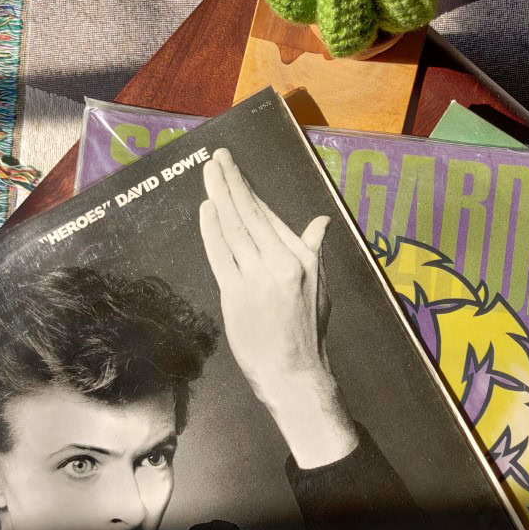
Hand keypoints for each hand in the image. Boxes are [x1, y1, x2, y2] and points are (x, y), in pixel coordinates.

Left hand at [199, 148, 357, 467]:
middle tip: (216, 157)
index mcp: (302, 258)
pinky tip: (207, 209)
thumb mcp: (319, 287)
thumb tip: (321, 222)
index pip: (269, 216)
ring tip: (208, 174)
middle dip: (231, 182)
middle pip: (250, 215)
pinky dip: (212, 230)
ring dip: (219, 197)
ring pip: (234, 229)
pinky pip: (220, 255)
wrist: (293, 372)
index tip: (234, 168)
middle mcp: (281, 263)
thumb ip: (312, 251)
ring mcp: (257, 279)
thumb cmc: (305, 330)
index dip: (249, 189)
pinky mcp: (236, 295)